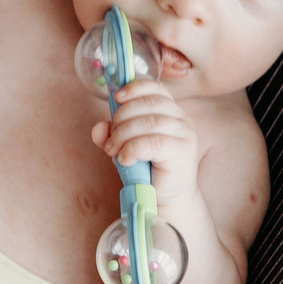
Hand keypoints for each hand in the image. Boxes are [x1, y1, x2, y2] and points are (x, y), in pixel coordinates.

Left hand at [92, 79, 198, 203]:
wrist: (165, 195)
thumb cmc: (146, 167)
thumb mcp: (123, 145)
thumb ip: (110, 134)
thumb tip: (98, 127)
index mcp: (169, 111)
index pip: (156, 89)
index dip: (135, 88)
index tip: (116, 97)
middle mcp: (180, 119)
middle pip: (147, 104)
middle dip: (121, 119)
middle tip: (109, 140)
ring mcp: (184, 134)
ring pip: (148, 123)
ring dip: (123, 135)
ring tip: (113, 151)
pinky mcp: (182, 151)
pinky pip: (152, 142)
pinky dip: (132, 148)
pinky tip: (125, 159)